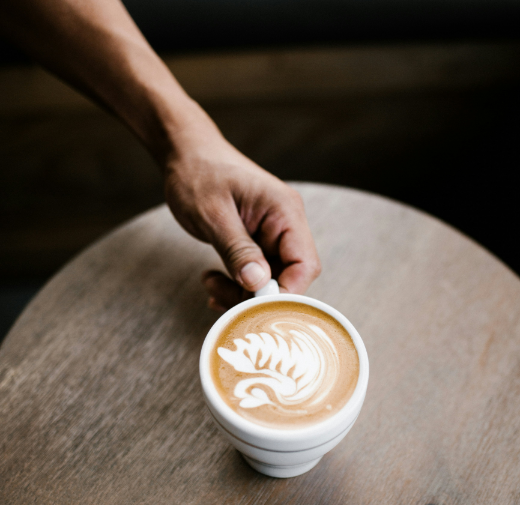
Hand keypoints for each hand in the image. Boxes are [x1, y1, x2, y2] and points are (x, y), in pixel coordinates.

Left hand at [163, 127, 320, 310]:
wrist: (186, 153)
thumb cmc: (198, 174)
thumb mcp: (213, 215)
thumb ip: (238, 250)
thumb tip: (258, 285)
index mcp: (285, 211)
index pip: (304, 264)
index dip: (285, 293)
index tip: (253, 307)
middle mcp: (285, 223)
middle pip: (289, 276)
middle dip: (256, 296)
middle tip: (220, 298)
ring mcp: (272, 233)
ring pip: (270, 279)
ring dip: (242, 291)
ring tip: (210, 284)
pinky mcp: (258, 240)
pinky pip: (256, 272)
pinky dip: (237, 283)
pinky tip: (214, 281)